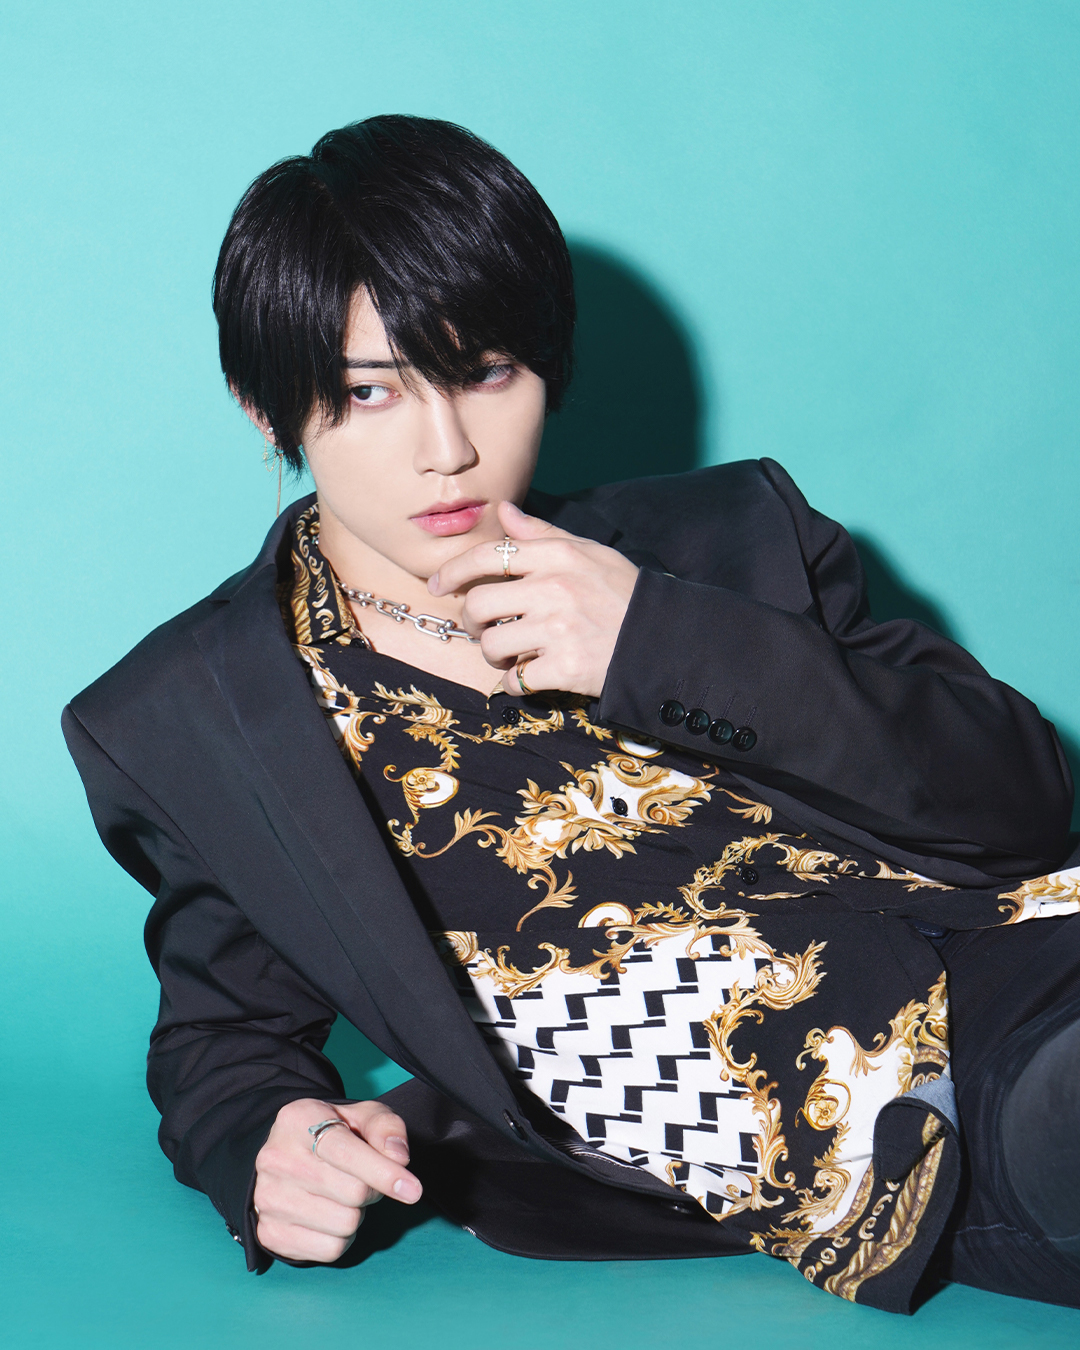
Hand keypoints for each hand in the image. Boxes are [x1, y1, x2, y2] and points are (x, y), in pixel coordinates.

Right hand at [252, 1098, 421, 1261]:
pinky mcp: (270, 1233)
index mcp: (297, 1120)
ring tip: (342, 1193)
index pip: (347, 1153)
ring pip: (345, 1224)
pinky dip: (342, 1237)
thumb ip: (386, 1127)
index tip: (412, 1189)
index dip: (384, 1173)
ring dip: (357, 1213)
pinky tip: (330, 1214)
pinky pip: (330, 1249)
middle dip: (372, 1188)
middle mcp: (276, 1159)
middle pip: (353, 1192)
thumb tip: (398, 1157)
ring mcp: (268, 1199)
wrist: (285, 1155)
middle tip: (363, 1177)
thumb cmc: (330, 1133)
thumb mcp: (361, 1115)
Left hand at [428, 500, 639, 697]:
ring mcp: (558, 630)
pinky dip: (517, 683)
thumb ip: (543, 534)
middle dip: (473, 623)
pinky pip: (515, 680)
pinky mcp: (564, 668)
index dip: (453, 570)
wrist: (664, 640)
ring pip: (492, 646)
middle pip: (478, 605)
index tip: (438, 584)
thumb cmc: (623, 594)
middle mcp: (555, 589)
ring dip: (495, 656)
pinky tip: (533, 676)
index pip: (488, 556)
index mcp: (558, 556)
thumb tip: (504, 511)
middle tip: (485, 630)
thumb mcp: (590, 553)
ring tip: (514, 654)